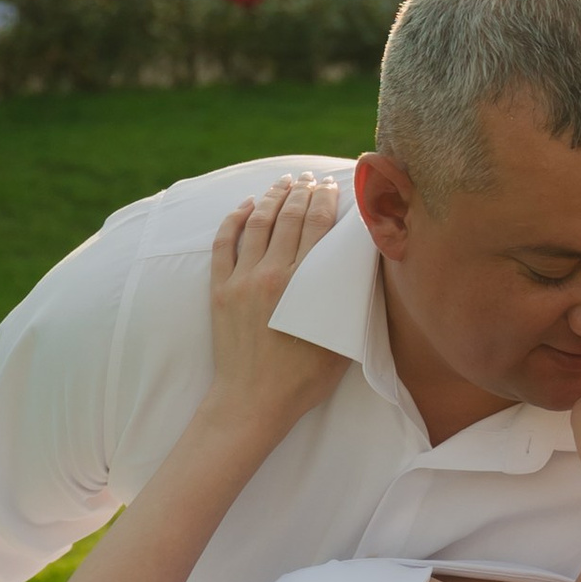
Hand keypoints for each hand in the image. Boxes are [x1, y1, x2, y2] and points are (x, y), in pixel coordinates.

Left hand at [205, 178, 345, 434]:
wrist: (252, 402)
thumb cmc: (302, 380)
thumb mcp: (339, 342)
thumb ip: (348, 304)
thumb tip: (360, 272)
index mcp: (303, 285)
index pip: (317, 226)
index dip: (325, 199)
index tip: (331, 184)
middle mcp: (271, 275)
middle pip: (289, 217)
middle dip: (302, 192)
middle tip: (311, 178)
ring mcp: (242, 280)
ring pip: (257, 223)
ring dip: (272, 198)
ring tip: (284, 183)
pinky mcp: (220, 290)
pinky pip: (223, 243)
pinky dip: (234, 219)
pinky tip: (245, 206)